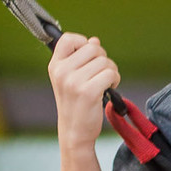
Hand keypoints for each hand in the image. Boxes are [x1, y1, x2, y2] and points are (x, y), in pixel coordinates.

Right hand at [48, 32, 120, 151]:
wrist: (75, 132)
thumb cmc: (76, 104)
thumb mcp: (72, 79)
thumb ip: (81, 59)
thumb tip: (94, 40)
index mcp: (55, 66)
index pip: (68, 38)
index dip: (83, 42)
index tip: (88, 57)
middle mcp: (62, 71)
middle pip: (93, 47)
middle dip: (103, 58)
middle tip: (101, 74)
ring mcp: (74, 81)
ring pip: (105, 61)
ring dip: (111, 71)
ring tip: (105, 83)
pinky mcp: (88, 91)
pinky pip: (110, 73)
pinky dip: (115, 80)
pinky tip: (110, 89)